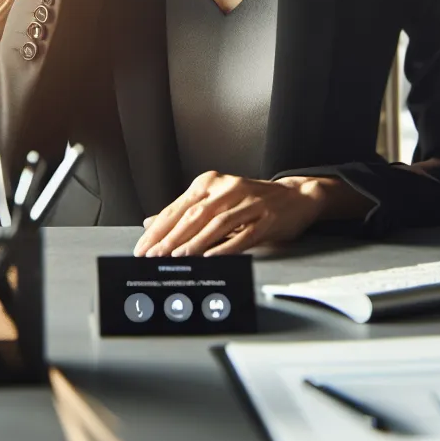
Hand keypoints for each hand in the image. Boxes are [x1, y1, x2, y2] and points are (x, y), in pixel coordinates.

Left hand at [134, 172, 336, 256]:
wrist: (296, 196)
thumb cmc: (252, 201)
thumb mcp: (216, 201)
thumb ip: (185, 212)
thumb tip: (150, 224)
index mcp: (211, 183)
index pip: (178, 207)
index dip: (159, 229)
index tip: (143, 247)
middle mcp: (228, 188)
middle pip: (194, 214)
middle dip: (171, 238)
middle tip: (154, 256)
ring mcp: (249, 202)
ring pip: (216, 223)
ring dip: (195, 242)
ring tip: (178, 257)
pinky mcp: (267, 217)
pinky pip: (243, 234)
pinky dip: (225, 247)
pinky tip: (211, 257)